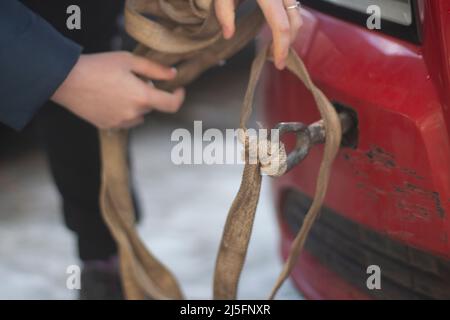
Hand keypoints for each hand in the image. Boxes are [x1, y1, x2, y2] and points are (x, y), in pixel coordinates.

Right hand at [51, 52, 184, 128]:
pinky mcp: (108, 126)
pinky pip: (124, 120)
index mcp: (142, 97)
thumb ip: (155, 69)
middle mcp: (134, 114)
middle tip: (131, 78)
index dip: (178, 97)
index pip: (171, 105)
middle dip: (147, 93)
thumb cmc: (99, 66)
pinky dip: (123, 111)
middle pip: (151, 106)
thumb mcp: (129, 60)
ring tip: (118, 88)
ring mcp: (121, 122)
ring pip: (138, 115)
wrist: (66, 80)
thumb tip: (173, 75)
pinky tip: (108, 98)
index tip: (178, 89)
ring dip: (136, 105)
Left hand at [215, 0, 302, 69]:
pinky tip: (276, 27)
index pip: (281, 27)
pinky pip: (292, 5)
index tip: (279, 63)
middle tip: (275, 58)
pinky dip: (288, 20)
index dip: (282, 48)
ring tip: (274, 45)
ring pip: (297, 14)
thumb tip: (228, 34)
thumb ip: (224, 11)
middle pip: (295, 22)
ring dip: (289, 32)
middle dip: (288, 43)